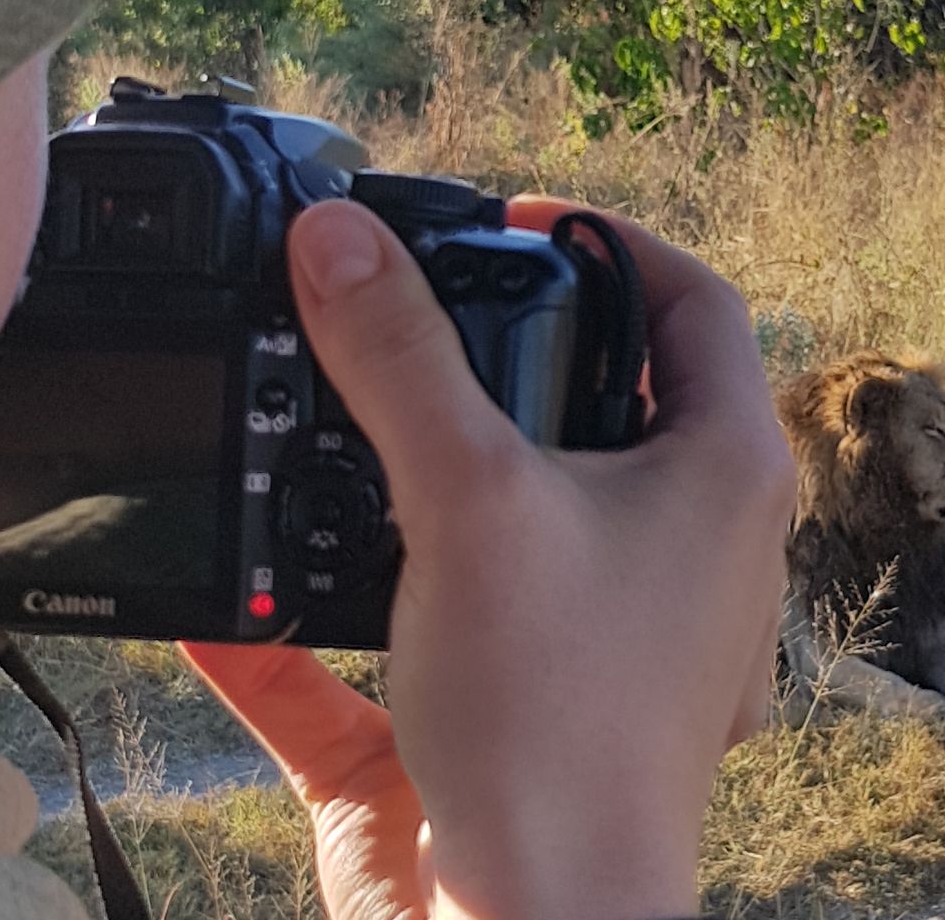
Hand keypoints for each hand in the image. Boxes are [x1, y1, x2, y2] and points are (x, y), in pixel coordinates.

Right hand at [181, 196, 793, 918]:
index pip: (693, 308)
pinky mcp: (506, 707)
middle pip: (601, 403)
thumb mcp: (472, 503)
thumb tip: (336, 240)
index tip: (510, 217)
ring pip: (508, 513)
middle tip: (408, 310)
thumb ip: (400, 363)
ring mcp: (595, 635)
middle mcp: (680, 551)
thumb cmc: (560, 728)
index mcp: (719, 481)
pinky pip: (408, 636)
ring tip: (327, 424)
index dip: (609, 239)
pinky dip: (324, 618)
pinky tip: (224, 611)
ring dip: (418, 472)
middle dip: (503, 351)